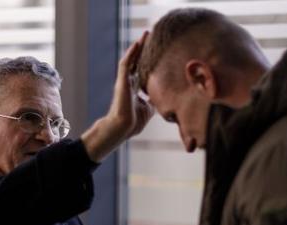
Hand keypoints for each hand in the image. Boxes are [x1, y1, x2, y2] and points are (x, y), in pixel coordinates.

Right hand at [81, 32, 153, 161]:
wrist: (122, 127)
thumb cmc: (133, 122)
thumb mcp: (149, 109)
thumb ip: (154, 101)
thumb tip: (164, 97)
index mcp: (134, 89)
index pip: (141, 70)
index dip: (147, 60)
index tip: (156, 51)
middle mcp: (128, 82)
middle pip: (136, 61)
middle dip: (143, 49)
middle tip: (151, 37)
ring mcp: (124, 81)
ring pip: (130, 59)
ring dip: (137, 47)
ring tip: (145, 35)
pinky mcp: (121, 81)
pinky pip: (126, 63)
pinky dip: (131, 53)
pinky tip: (137, 44)